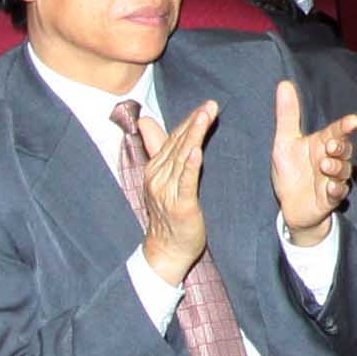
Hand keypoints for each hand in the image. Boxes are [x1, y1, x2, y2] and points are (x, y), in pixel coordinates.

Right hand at [128, 101, 216, 283]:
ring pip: (182, 158)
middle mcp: (158, 177)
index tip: (206, 105)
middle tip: (210, 105)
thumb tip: (145, 120)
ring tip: (205, 117)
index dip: (189, 121)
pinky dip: (191, 166)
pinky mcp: (180, 205)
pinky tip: (198, 152)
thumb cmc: (169, 213)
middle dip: (194, 123)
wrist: (167, 250)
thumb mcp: (162, 178)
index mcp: (154, 169)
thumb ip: (158, 149)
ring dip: (194, 136)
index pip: (173, 139)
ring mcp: (167, 191)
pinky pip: (185, 182)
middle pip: (178, 144)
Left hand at [266, 75, 356, 236]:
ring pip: (343, 170)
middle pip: (345, 149)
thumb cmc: (291, 171)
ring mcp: (333, 179)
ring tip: (324, 164)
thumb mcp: (284, 141)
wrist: (289, 205)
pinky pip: (339, 192)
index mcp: (322, 143)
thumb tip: (284, 83)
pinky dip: (336, 189)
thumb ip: (288, 115)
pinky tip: (330, 187)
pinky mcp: (331, 198)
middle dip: (341, 147)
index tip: (354, 120)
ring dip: (337, 167)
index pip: (337, 131)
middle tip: (331, 146)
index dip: (346, 126)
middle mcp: (331, 159)